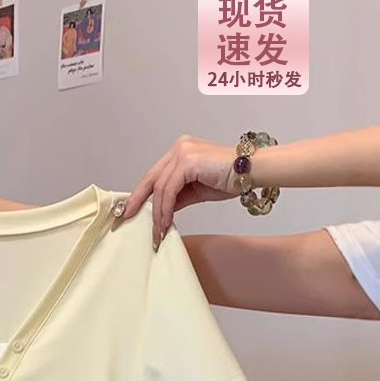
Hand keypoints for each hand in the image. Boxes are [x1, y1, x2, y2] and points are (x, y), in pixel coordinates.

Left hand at [123, 136, 238, 245]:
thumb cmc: (230, 178)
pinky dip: (165, 209)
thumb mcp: (195, 191)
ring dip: (157, 213)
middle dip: (137, 202)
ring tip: (157, 232)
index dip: (140, 194)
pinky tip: (166, 223)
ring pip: (160, 188)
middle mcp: (179, 148)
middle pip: (151, 179)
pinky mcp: (188, 160)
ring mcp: (182, 152)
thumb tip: (160, 212)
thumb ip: (176, 197)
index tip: (130, 211)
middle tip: (126, 219)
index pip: (154, 175)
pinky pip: (169, 190)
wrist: (252, 172)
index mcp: (180, 152)